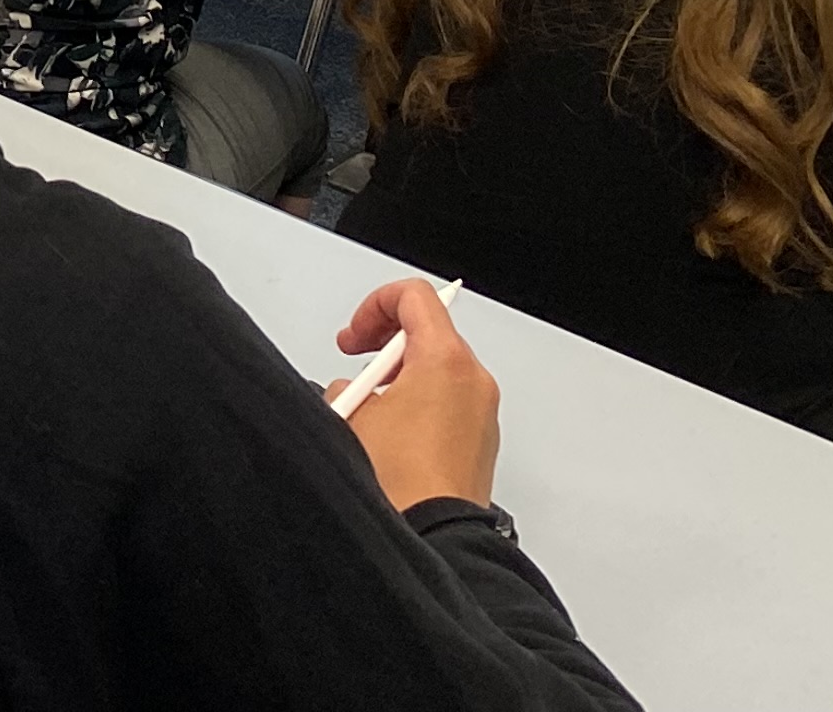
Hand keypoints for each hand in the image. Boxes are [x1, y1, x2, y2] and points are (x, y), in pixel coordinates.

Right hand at [335, 278, 500, 512]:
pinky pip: (450, 404)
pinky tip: (392, 439)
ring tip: (371, 414)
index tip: (356, 337)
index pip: (413, 297)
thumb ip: (349, 384)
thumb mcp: (350, 414)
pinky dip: (421, 406)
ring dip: (401, 379)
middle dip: (385, 346)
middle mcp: (473, 381)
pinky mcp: (482, 442)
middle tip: (357, 364)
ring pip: (438, 370)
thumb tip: (352, 391)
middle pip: (429, 332)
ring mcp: (483, 413)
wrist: (434, 536)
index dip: (374, 307)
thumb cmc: (401, 481)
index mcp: (445, 360)